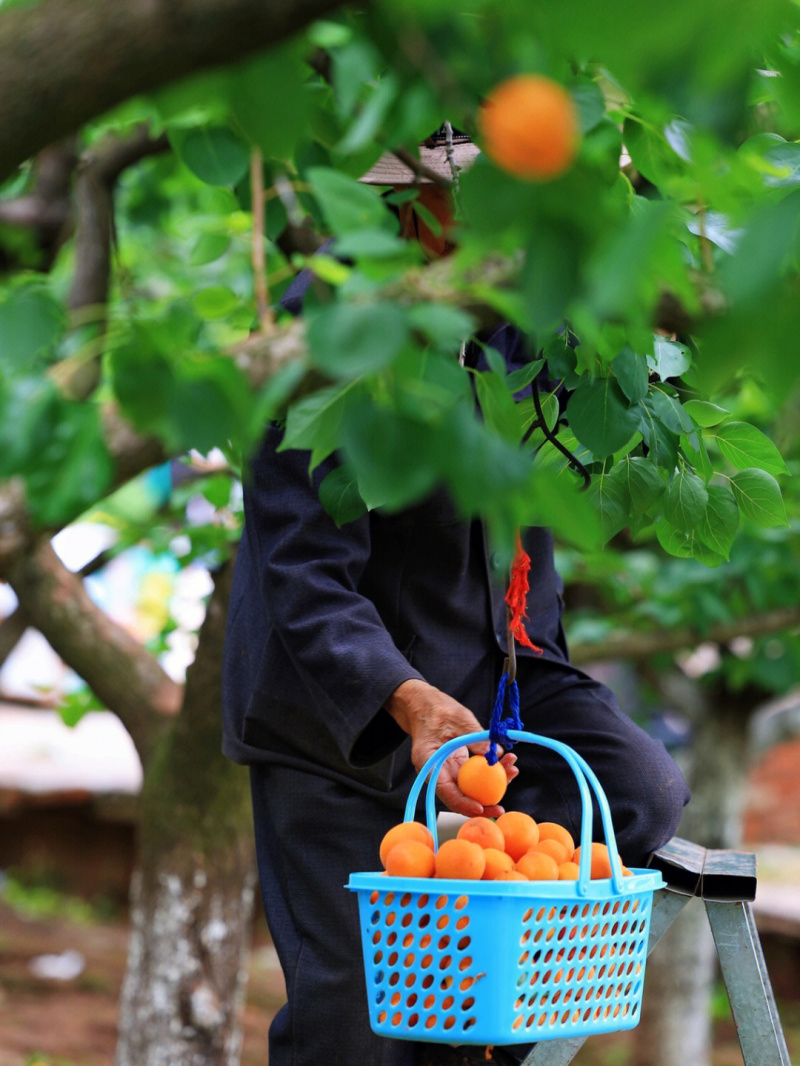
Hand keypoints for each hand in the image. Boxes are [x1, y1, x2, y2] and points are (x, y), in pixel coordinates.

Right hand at [385, 678, 517, 816]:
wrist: (425, 705)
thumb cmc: (436, 709)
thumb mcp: (457, 719)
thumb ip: (475, 737)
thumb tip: (497, 753)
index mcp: (428, 763)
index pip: (445, 791)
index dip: (463, 803)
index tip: (481, 807)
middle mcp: (437, 772)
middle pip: (459, 795)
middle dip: (482, 803)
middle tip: (501, 807)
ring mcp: (447, 770)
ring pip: (470, 787)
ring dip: (492, 785)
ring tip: (513, 770)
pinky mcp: (457, 766)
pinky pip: (474, 776)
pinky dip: (490, 772)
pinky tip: (506, 763)